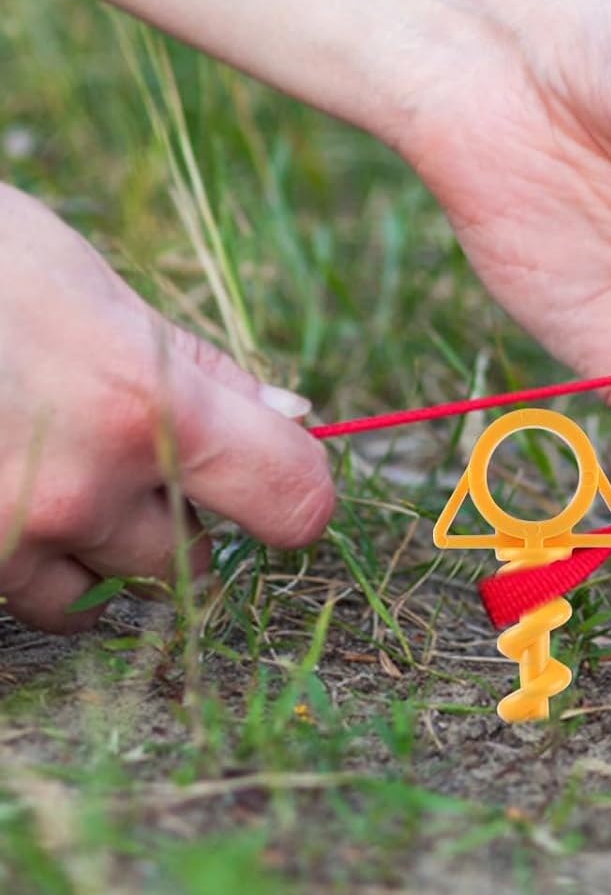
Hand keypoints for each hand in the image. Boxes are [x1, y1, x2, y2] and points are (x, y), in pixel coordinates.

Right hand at [0, 184, 333, 631]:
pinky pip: (37, 598)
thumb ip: (204, 373)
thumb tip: (292, 419)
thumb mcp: (107, 296)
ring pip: (113, 589)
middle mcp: (87, 487)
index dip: (298, 491)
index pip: (291, 499)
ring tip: (70, 463)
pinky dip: (45, 564)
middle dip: (189, 518)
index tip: (281, 475)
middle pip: (198, 559)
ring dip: (113, 546)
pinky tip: (23, 493)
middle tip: (145, 455)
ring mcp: (11, 535)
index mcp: (153, 407)